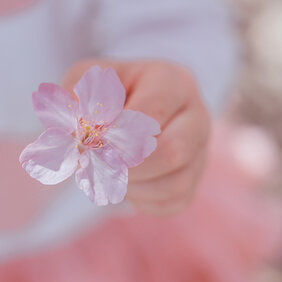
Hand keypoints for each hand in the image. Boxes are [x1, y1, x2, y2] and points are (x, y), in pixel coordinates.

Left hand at [62, 59, 209, 215]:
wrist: (112, 113)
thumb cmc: (100, 96)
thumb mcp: (83, 85)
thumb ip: (81, 104)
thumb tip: (85, 136)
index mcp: (171, 81)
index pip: (149, 116)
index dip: (114, 136)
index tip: (88, 142)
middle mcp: (196, 113)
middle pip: (172, 151)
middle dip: (126, 166)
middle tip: (97, 163)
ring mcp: (200, 148)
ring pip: (176, 183)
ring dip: (133, 186)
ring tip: (109, 171)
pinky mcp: (195, 177)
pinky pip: (175, 200)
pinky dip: (143, 200)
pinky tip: (126, 182)